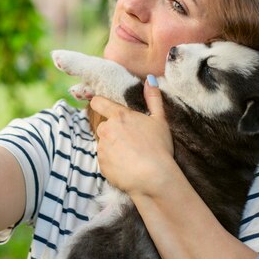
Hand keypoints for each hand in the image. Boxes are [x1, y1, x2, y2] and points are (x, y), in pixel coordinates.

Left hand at [90, 77, 176, 197]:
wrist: (154, 178)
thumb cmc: (159, 147)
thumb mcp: (160, 120)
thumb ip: (153, 98)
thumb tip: (150, 79)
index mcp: (119, 116)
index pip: (98, 102)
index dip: (99, 103)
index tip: (104, 107)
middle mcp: (106, 129)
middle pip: (104, 126)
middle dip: (113, 132)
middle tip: (131, 142)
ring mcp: (102, 148)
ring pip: (104, 144)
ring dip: (113, 148)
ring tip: (131, 156)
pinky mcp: (101, 165)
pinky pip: (105, 161)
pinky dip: (113, 163)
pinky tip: (128, 167)